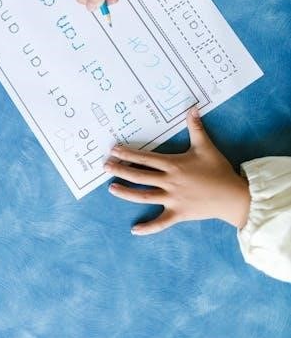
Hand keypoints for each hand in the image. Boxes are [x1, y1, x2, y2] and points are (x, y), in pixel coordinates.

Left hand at [104, 107, 250, 233]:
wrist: (233, 196)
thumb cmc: (218, 170)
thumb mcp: (205, 146)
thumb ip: (196, 127)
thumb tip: (192, 108)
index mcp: (173, 164)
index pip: (145, 158)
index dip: (128, 153)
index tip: (114, 150)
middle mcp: (169, 181)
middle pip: (140, 176)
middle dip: (121, 170)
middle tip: (105, 167)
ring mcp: (172, 199)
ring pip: (144, 196)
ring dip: (126, 193)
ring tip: (112, 189)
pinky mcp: (178, 214)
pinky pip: (161, 222)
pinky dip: (148, 227)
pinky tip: (134, 229)